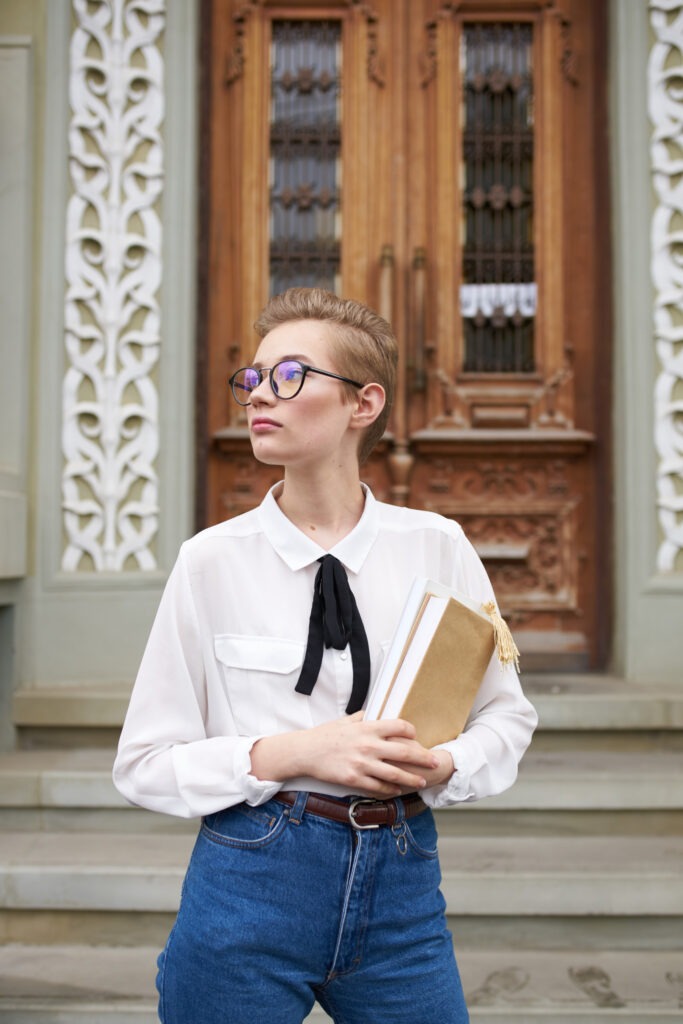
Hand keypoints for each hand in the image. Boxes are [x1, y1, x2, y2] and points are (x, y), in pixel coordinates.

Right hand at [250, 712, 441, 798]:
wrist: (306, 752)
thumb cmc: (325, 735)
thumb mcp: (345, 720)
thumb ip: (362, 718)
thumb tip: (373, 714)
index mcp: (367, 728)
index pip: (398, 727)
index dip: (411, 731)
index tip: (416, 736)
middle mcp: (368, 746)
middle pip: (404, 752)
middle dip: (422, 758)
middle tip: (435, 762)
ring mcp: (362, 764)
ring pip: (395, 774)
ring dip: (411, 779)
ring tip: (422, 782)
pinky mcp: (354, 779)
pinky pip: (378, 786)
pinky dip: (390, 789)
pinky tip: (398, 790)